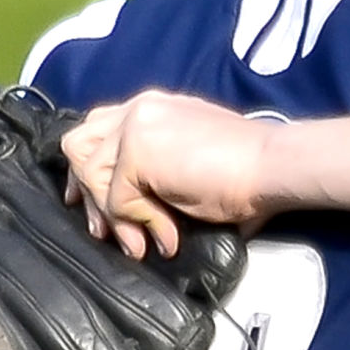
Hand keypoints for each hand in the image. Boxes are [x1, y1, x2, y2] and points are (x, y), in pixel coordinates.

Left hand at [62, 90, 278, 257]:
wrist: (271, 166)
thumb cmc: (246, 172)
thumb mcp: (188, 163)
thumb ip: (156, 173)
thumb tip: (128, 217)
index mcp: (152, 108)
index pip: (97, 129)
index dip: (88, 170)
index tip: (94, 206)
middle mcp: (138, 110)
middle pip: (78, 145)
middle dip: (86, 192)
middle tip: (103, 230)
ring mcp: (135, 127)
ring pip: (92, 177)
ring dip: (115, 217)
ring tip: (142, 241)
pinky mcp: (137, 152)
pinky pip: (116, 201)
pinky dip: (139, 225)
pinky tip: (168, 236)